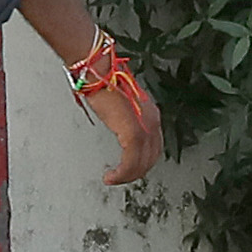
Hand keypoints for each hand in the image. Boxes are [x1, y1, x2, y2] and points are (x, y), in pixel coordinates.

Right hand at [82, 59, 161, 191]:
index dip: (142, 162)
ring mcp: (145, 126)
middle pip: (151, 157)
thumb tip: (124, 135)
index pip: (153, 147)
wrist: (98, 72)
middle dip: (136, 172)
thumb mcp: (121, 108)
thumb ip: (127, 122)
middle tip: (120, 178)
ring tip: (114, 179)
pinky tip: (112, 175)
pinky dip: (122, 172)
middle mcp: (152, 121)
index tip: (130, 170)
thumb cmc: (104, 83)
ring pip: (142, 162)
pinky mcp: (133, 132)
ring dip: (127, 175)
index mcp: (151, 115)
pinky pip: (131, 160)